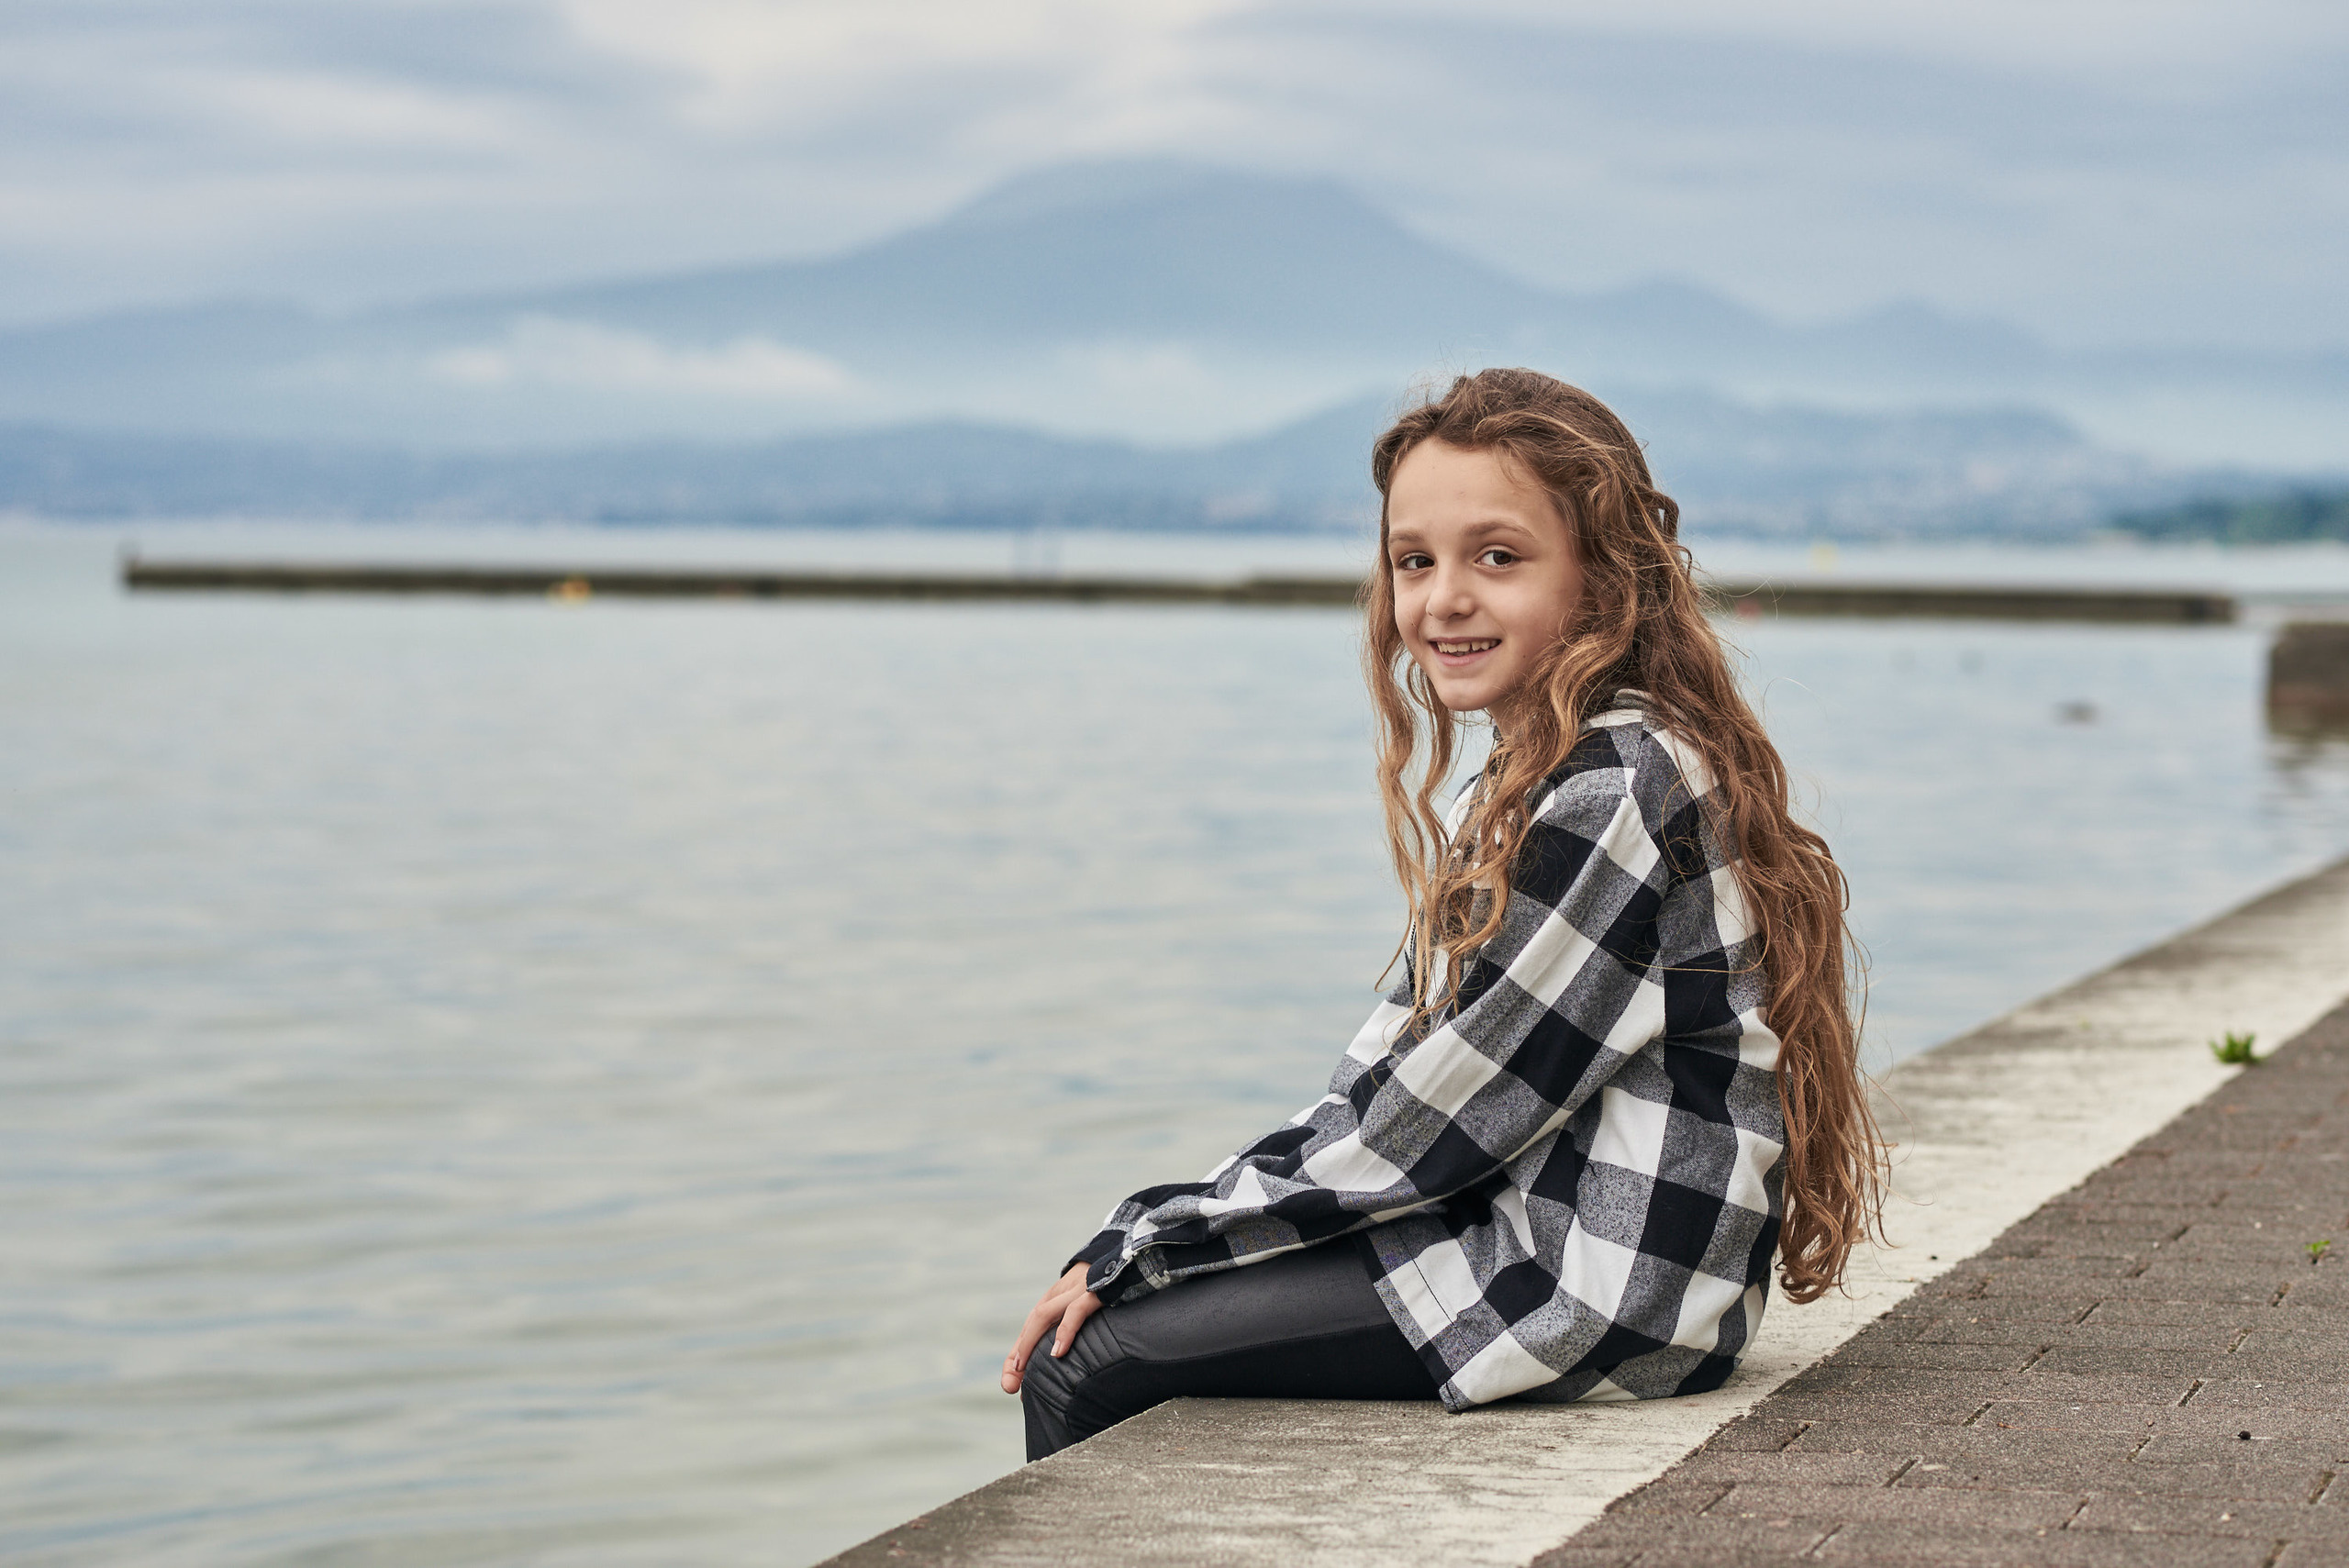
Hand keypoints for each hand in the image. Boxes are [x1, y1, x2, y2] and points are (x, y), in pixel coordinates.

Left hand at [1000, 1263, 1101, 1393]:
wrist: (1132, 1255)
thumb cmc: (1112, 1286)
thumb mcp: (1091, 1303)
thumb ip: (1076, 1326)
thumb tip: (1067, 1362)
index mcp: (1061, 1296)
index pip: (1033, 1324)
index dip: (1019, 1352)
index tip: (1010, 1383)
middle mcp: (1065, 1292)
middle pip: (1035, 1320)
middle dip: (1019, 1352)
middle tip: (1010, 1383)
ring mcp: (1079, 1289)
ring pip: (1046, 1313)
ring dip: (1030, 1341)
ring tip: (1022, 1368)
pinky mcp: (1097, 1290)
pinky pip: (1078, 1310)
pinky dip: (1065, 1330)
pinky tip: (1058, 1351)